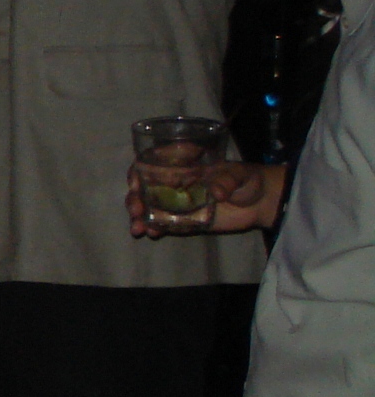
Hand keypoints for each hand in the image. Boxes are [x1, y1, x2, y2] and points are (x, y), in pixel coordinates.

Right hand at [131, 160, 284, 237]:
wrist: (262, 203)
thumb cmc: (248, 179)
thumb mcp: (240, 174)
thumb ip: (227, 180)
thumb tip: (216, 193)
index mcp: (183, 165)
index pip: (153, 163)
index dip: (138, 171)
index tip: (135, 182)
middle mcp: (175, 183)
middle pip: (144, 188)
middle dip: (134, 199)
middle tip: (136, 210)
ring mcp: (179, 203)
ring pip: (150, 208)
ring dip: (140, 217)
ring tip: (138, 228)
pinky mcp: (186, 221)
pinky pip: (165, 224)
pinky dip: (155, 228)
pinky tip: (151, 233)